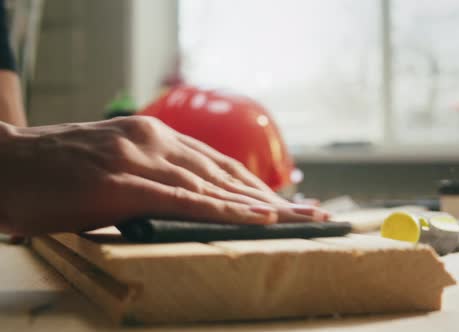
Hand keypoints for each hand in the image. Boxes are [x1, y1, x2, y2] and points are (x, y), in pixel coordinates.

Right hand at [0, 117, 327, 235]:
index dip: (257, 186)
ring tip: (300, 221)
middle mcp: (154, 141)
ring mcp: (140, 159)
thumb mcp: (115, 168)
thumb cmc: (56, 173)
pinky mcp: (122, 182)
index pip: (220, 165)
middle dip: (274, 198)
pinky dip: (225, 210)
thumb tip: (187, 203)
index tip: (290, 204)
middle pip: (228, 174)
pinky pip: (184, 200)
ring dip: (261, 206)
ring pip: (214, 186)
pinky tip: (258, 217)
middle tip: (315, 213)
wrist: (1, 165)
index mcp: (154, 137)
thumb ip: (153, 180)